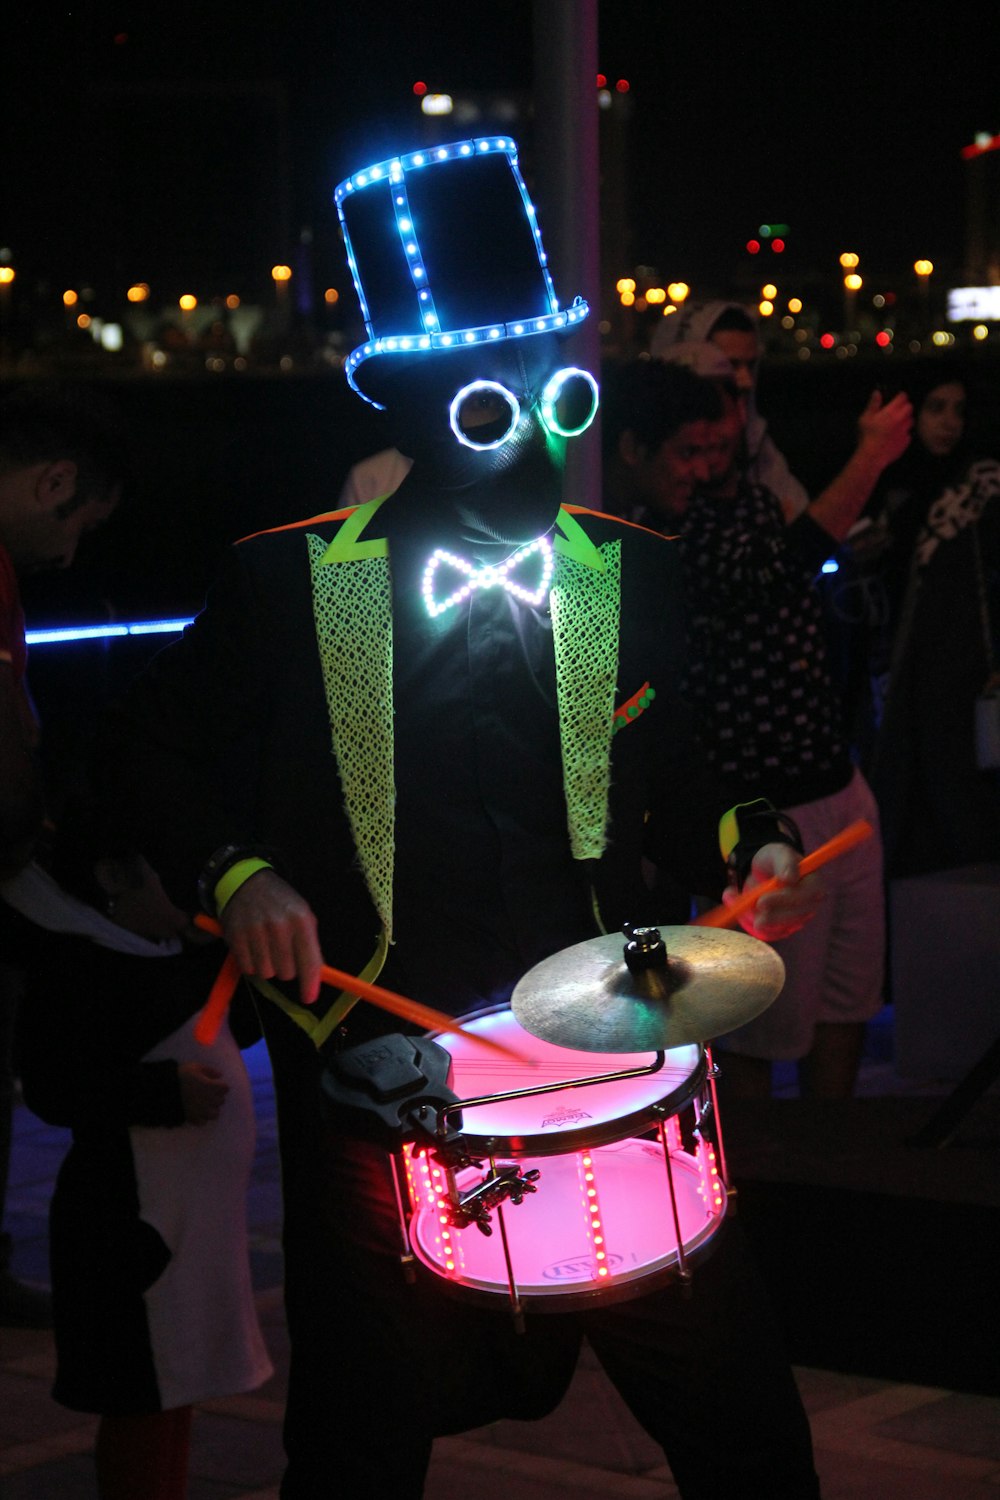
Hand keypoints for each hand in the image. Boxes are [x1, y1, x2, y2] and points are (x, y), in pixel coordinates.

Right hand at [179, 1062, 229, 1123]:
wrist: (164, 1089)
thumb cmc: (181, 1075)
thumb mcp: (195, 1067)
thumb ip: (210, 1071)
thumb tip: (220, 1075)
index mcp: (211, 1087)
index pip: (225, 1088)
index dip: (220, 1085)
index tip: (215, 1084)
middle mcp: (209, 1100)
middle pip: (221, 1101)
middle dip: (217, 1096)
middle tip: (209, 1093)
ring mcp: (201, 1111)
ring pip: (215, 1114)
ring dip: (212, 1109)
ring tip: (205, 1104)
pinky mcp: (193, 1118)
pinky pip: (203, 1122)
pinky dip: (202, 1118)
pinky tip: (197, 1112)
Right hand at [220, 867, 321, 1004]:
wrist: (246, 883)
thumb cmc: (280, 901)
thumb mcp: (302, 914)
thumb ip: (309, 944)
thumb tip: (314, 976)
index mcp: (301, 920)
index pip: (309, 961)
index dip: (310, 983)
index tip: (309, 998)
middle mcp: (280, 927)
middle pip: (287, 973)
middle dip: (286, 968)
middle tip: (281, 953)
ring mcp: (256, 933)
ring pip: (267, 973)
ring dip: (268, 966)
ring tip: (266, 947)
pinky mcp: (236, 938)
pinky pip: (248, 968)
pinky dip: (252, 963)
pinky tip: (253, 947)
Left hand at [723, 840, 822, 941]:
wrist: (762, 873)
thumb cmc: (774, 860)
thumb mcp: (778, 853)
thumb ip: (785, 862)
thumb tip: (790, 878)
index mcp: (814, 885)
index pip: (805, 897)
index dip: (783, 901)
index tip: (761, 901)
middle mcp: (809, 906)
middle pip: (795, 918)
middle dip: (771, 917)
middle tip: (749, 911)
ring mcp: (796, 920)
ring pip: (778, 928)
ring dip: (754, 918)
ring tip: (734, 898)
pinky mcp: (782, 929)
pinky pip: (767, 934)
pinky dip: (749, 923)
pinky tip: (737, 908)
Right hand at [856, 389, 912, 470]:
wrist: (873, 456)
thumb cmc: (867, 436)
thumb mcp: (865, 418)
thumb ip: (873, 404)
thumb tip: (877, 393)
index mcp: (891, 412)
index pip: (902, 397)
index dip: (900, 396)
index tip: (897, 397)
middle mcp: (901, 420)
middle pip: (909, 407)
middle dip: (905, 407)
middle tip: (897, 410)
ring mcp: (905, 431)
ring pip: (911, 420)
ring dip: (906, 419)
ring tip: (897, 423)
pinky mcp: (905, 442)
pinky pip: (908, 434)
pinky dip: (904, 433)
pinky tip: (895, 436)